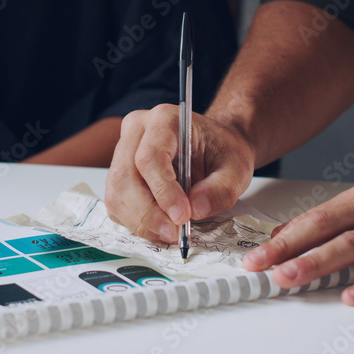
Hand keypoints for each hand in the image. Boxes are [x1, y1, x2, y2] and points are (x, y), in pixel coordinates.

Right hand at [105, 104, 255, 242]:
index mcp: (164, 119)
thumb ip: (221, 189)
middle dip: (148, 213)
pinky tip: (159, 228)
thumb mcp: (237, 168)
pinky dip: (135, 222)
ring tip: (170, 234)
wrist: (214, 146)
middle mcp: (136, 131)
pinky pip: (116, 204)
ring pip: (116, 194)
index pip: (150, 157)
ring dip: (140, 221)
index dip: (163, 190)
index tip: (182, 216)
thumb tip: (196, 210)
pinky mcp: (119, 174)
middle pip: (125, 177)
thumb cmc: (222, 151)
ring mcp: (122, 151)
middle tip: (174, 233)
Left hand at [242, 180, 353, 304]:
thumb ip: (331, 223)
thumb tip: (283, 237)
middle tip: (262, 268)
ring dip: (319, 263)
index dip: (282, 239)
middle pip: (328, 230)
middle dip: (290, 250)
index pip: (314, 219)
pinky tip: (353, 297)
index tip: (254, 258)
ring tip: (290, 279)